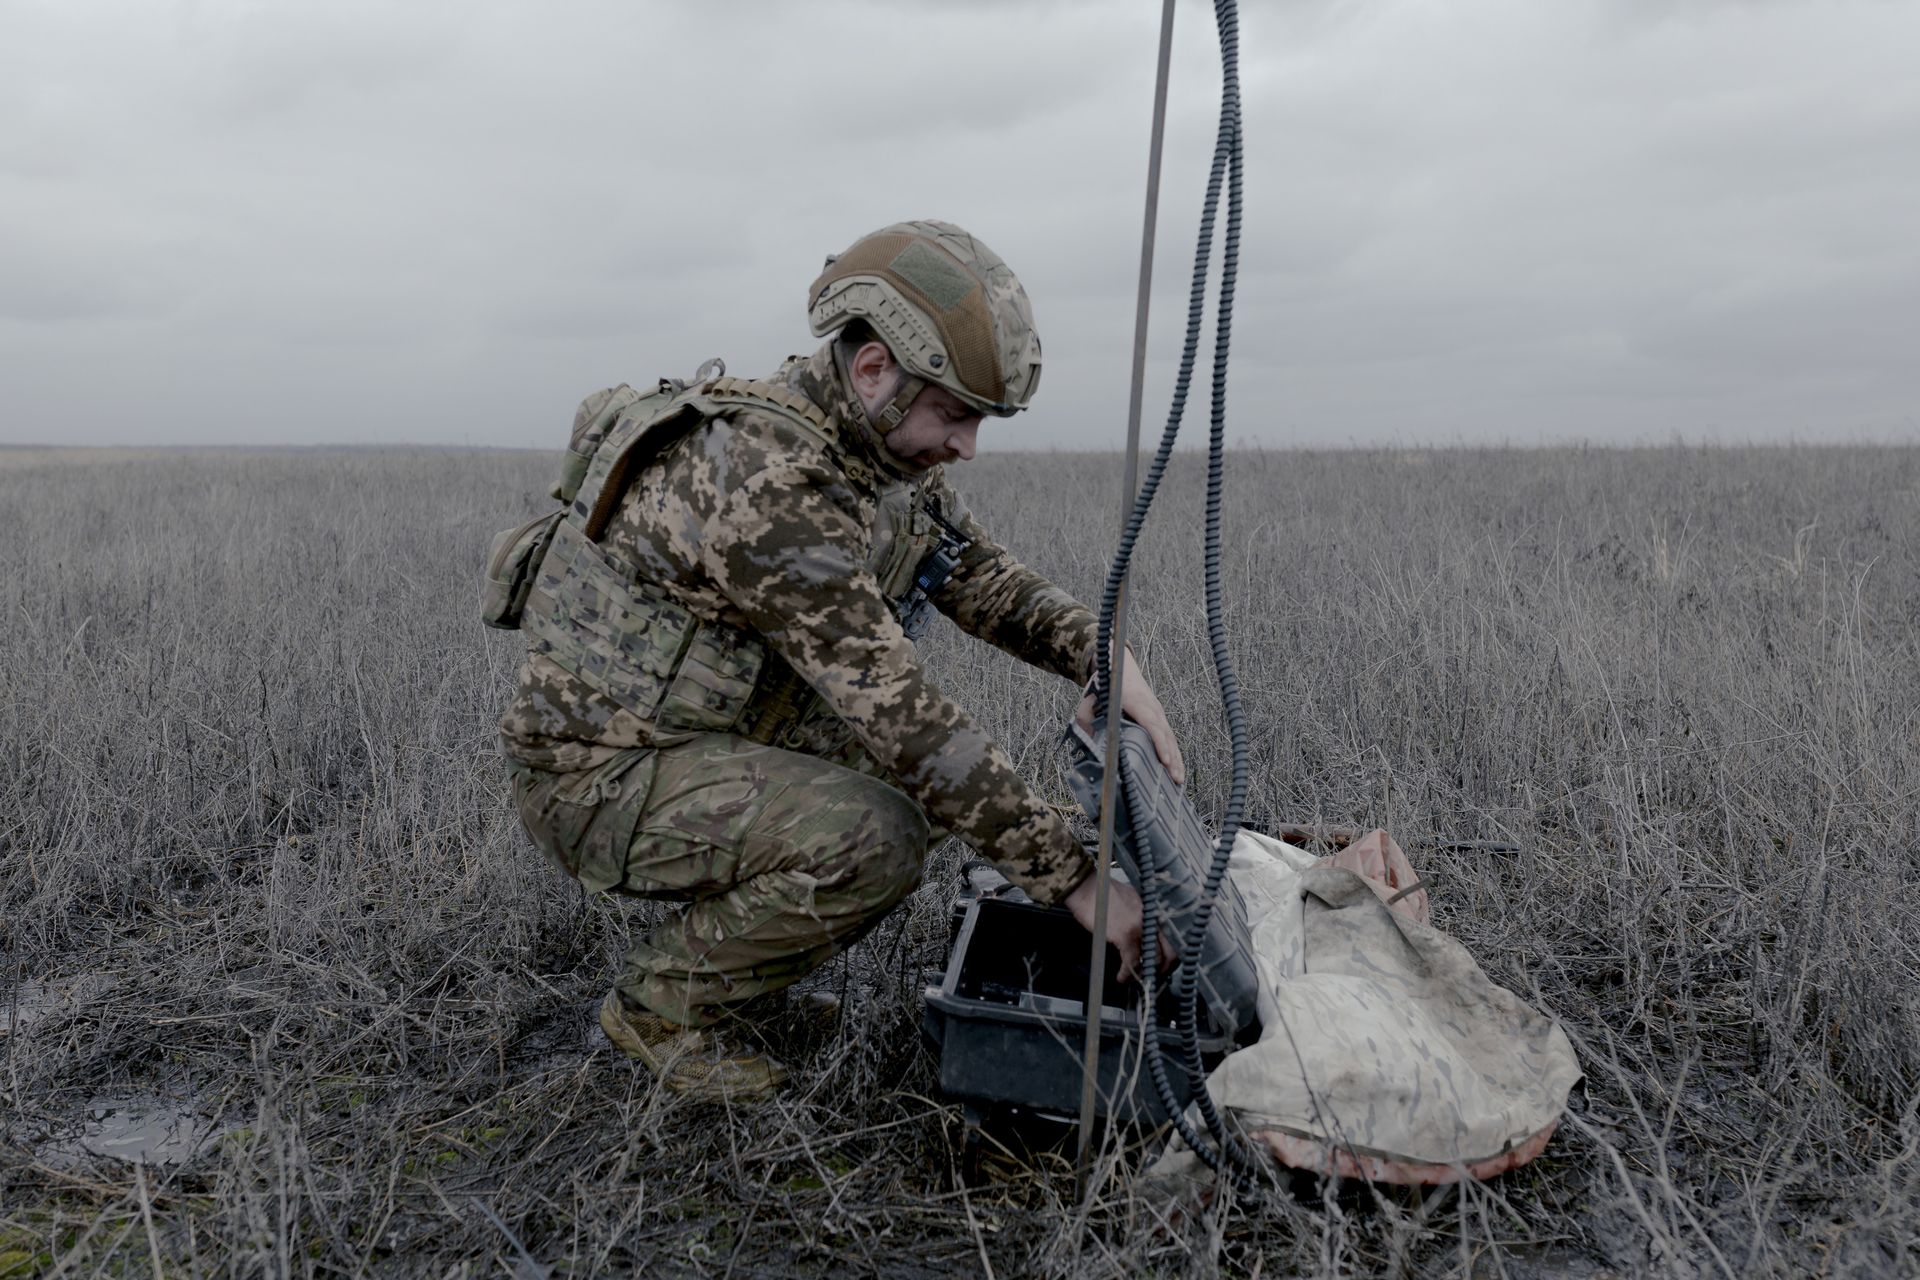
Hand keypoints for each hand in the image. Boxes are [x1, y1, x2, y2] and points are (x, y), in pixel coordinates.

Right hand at [1062, 872, 1175, 982]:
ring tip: (1138, 979)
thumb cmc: (1104, 893)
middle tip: (1155, 976)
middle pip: (1170, 951)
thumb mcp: (1132, 899)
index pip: (1173, 937)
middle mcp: (1152, 918)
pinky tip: (1122, 977)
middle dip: (1164, 968)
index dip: (1171, 955)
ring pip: (1154, 959)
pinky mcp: (1125, 935)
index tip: (1165, 964)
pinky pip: (1132, 962)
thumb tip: (1144, 933)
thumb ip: (1142, 916)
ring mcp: (1140, 927)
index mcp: (1155, 909)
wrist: (1087, 888)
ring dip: (1146, 973)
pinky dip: (1127, 973)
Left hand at [1075, 647, 1185, 785]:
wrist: (1122, 667)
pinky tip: (1177, 768)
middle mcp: (1151, 707)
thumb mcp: (1092, 697)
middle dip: (1171, 757)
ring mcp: (1158, 712)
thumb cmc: (1108, 684)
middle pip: (1165, 734)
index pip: (1151, 724)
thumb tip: (1084, 736)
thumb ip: (1086, 715)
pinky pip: (1169, 736)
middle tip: (1174, 778)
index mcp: (1136, 701)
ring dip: (1176, 759)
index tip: (1164, 760)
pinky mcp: (1159, 717)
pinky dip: (1175, 752)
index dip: (1159, 743)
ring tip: (1179, 779)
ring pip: (1170, 737)